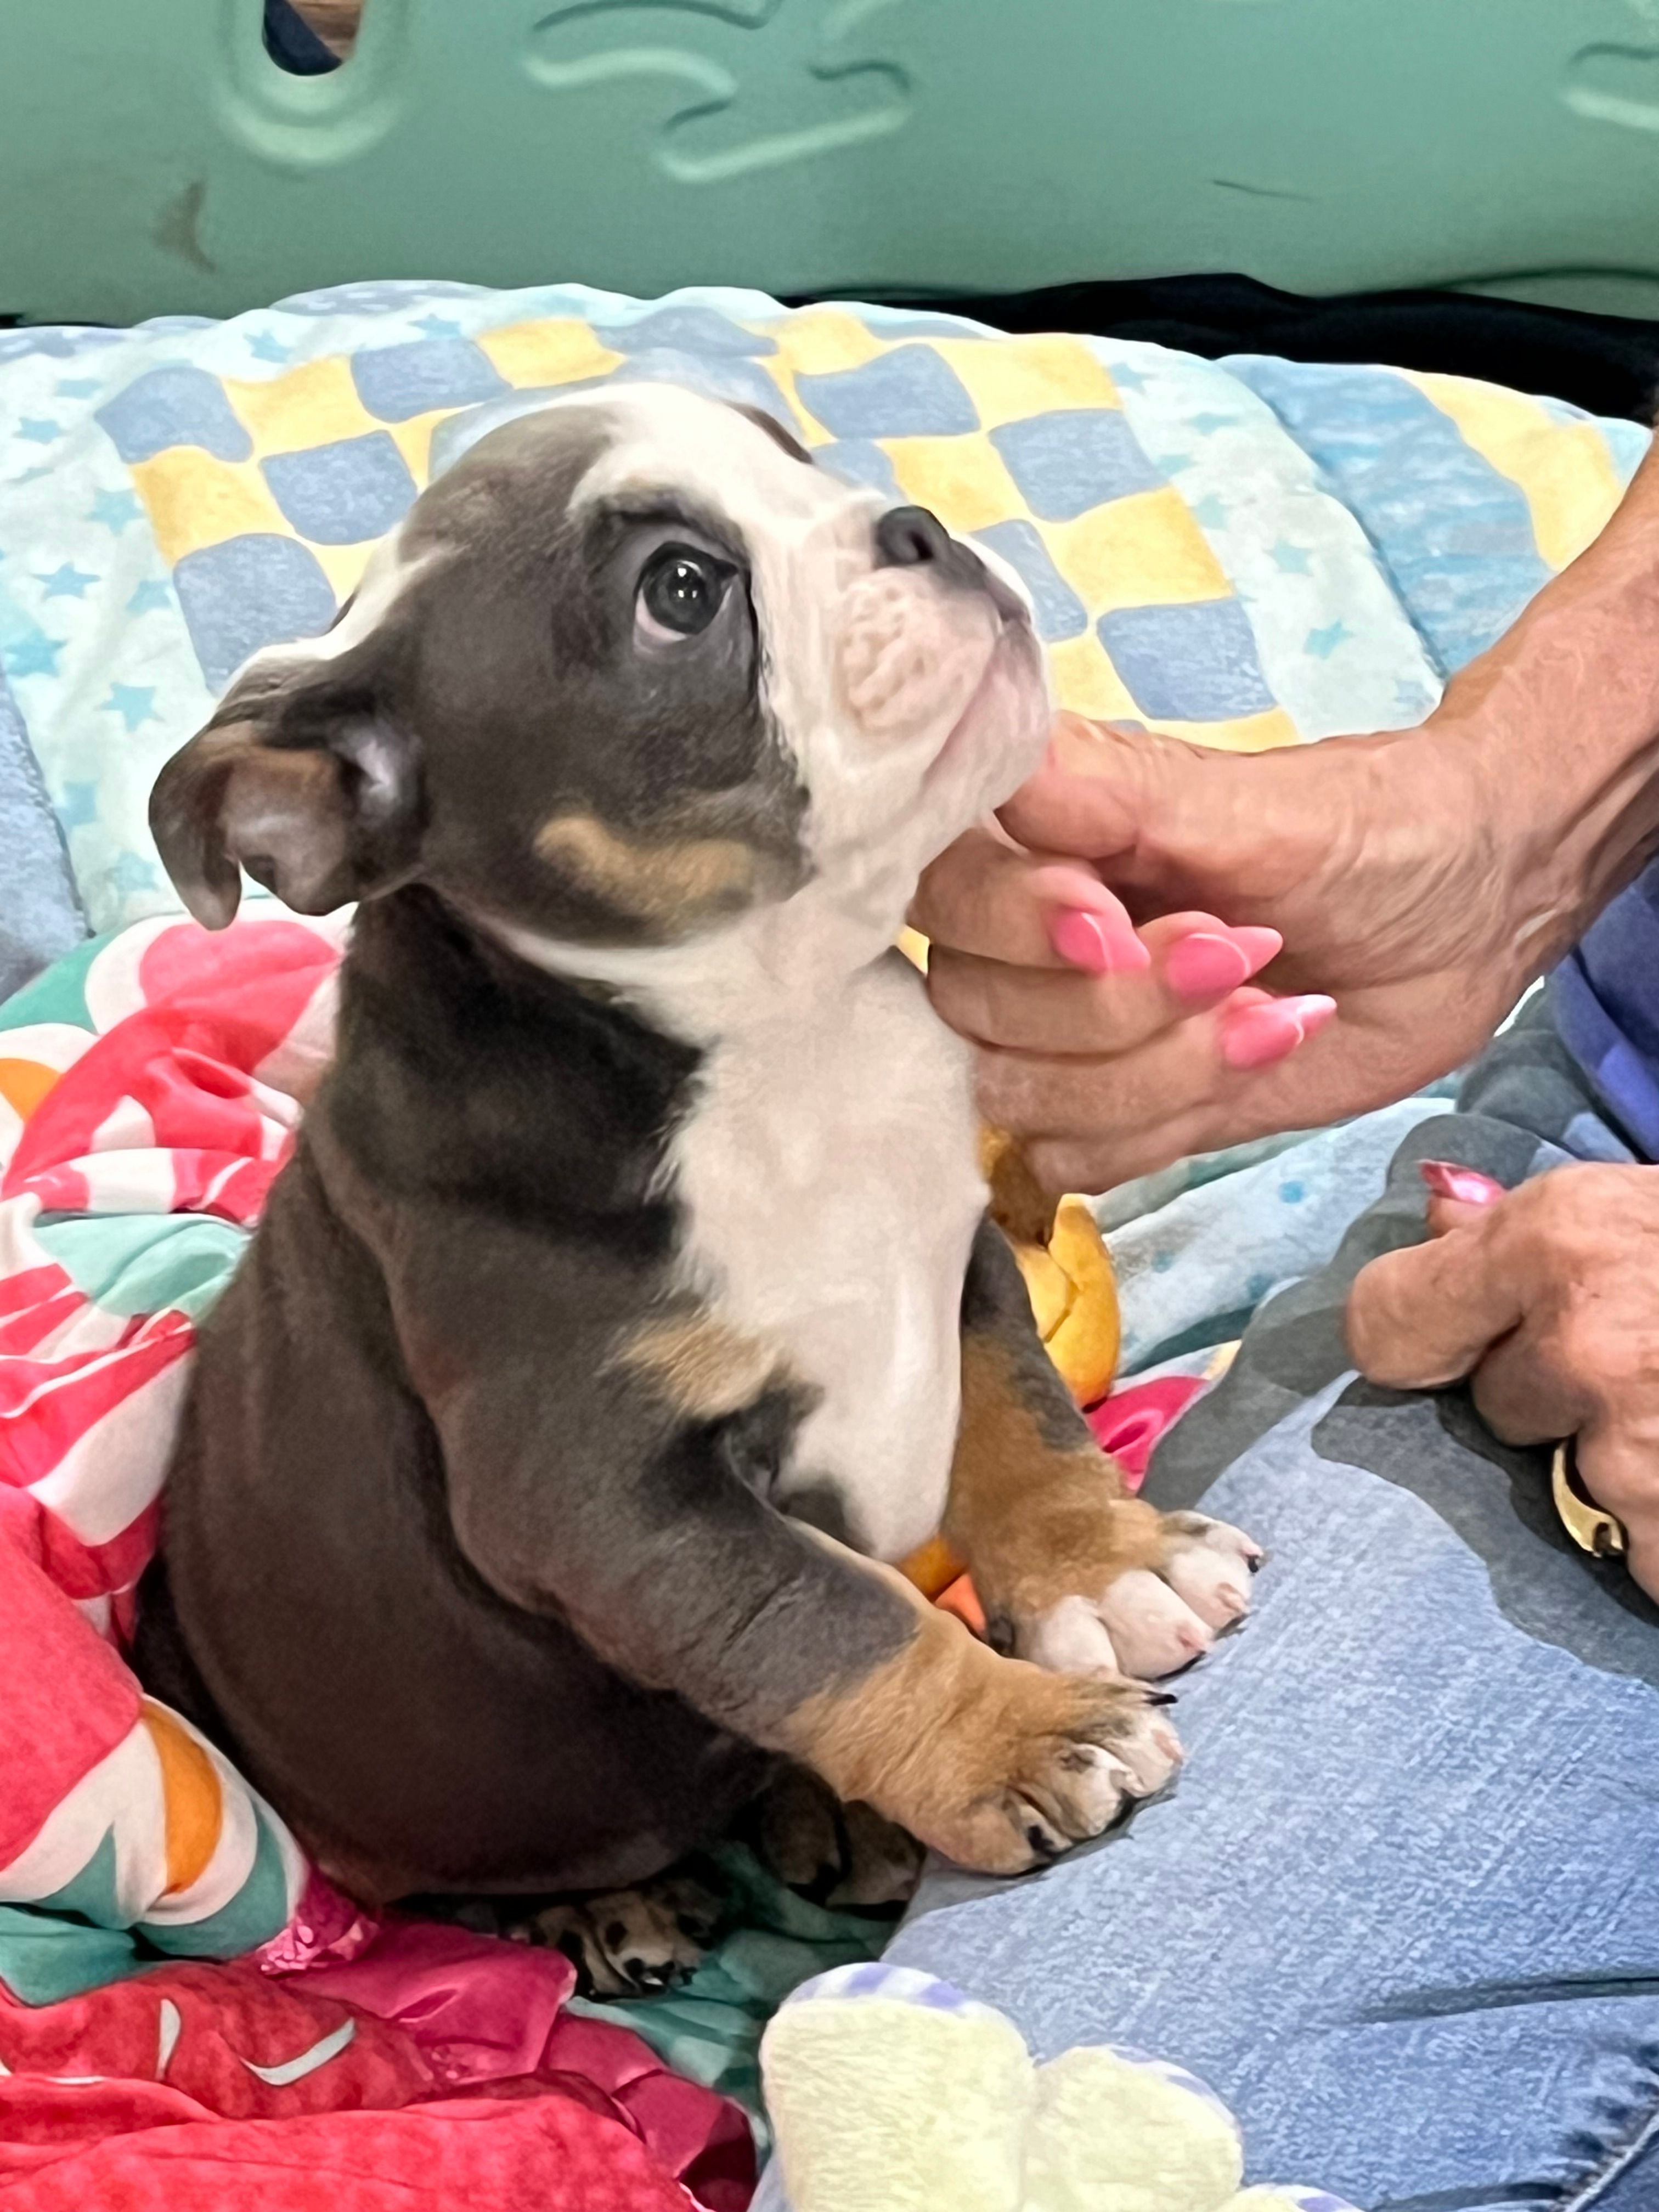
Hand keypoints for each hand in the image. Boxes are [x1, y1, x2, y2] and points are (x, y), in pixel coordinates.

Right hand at [914, 709, 1533, 1191]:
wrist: (1474, 910)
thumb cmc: (1372, 828)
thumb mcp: (1249, 803)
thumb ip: (1108, 795)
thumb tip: (1000, 777)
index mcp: (1033, 833)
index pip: (935, 891)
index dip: (1015, 922)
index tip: (1118, 915)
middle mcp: (1026, 933)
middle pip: (972, 1009)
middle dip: (1116, 1005)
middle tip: (1240, 951)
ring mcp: (1064, 1030)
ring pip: (1017, 1095)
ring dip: (1156, 1069)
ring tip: (1265, 1008)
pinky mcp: (1115, 1109)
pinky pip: (1072, 1159)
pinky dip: (1169, 1123)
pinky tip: (1258, 1054)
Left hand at [1347, 1163, 1658, 1599]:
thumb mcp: (1638, 1207)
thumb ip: (1527, 1227)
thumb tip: (1432, 1213)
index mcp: (1557, 1239)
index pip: (1386, 1321)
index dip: (1423, 1337)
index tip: (1455, 1346)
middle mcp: (1580, 1342)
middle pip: (1494, 1404)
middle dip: (1556, 1396)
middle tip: (1639, 1359)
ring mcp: (1633, 1447)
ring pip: (1572, 1479)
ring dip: (1624, 1464)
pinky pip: (1642, 1552)